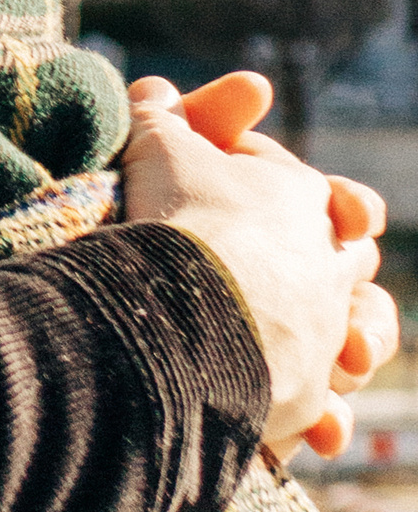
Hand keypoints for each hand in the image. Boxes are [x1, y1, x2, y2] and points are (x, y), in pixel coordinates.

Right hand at [122, 74, 391, 456]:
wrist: (189, 312)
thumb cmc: (180, 217)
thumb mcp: (157, 149)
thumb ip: (158, 119)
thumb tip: (153, 91)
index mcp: (304, 199)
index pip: (323, 191)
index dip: (302, 194)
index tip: (290, 200)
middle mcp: (329, 266)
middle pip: (351, 258)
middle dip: (332, 262)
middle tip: (280, 271)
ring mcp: (323, 334)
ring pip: (358, 335)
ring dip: (342, 340)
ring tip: (317, 350)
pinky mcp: (305, 396)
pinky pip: (323, 404)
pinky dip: (316, 410)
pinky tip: (303, 420)